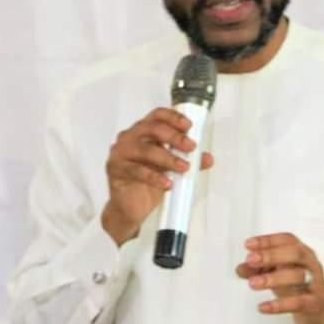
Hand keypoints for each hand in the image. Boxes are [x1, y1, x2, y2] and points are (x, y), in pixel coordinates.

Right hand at [102, 108, 213, 245]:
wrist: (130, 207)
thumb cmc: (148, 182)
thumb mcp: (171, 168)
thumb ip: (188, 159)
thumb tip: (207, 158)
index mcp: (143, 131)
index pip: (157, 115)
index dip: (173, 117)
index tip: (188, 126)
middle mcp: (130, 137)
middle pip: (152, 128)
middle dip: (175, 137)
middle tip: (190, 147)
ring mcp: (120, 153)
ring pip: (145, 150)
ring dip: (168, 158)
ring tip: (183, 167)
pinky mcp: (116, 170)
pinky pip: (137, 171)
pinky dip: (154, 177)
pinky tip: (167, 183)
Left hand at [236, 232, 323, 323]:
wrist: (322, 311)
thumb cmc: (296, 285)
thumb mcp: (276, 273)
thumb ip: (257, 269)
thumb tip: (240, 268)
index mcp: (302, 251)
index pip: (287, 239)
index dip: (268, 240)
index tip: (249, 244)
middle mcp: (311, 263)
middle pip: (295, 253)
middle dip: (271, 255)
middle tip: (250, 260)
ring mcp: (316, 283)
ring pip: (299, 276)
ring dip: (273, 278)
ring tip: (252, 283)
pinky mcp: (316, 304)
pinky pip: (300, 302)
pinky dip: (280, 305)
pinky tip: (263, 307)